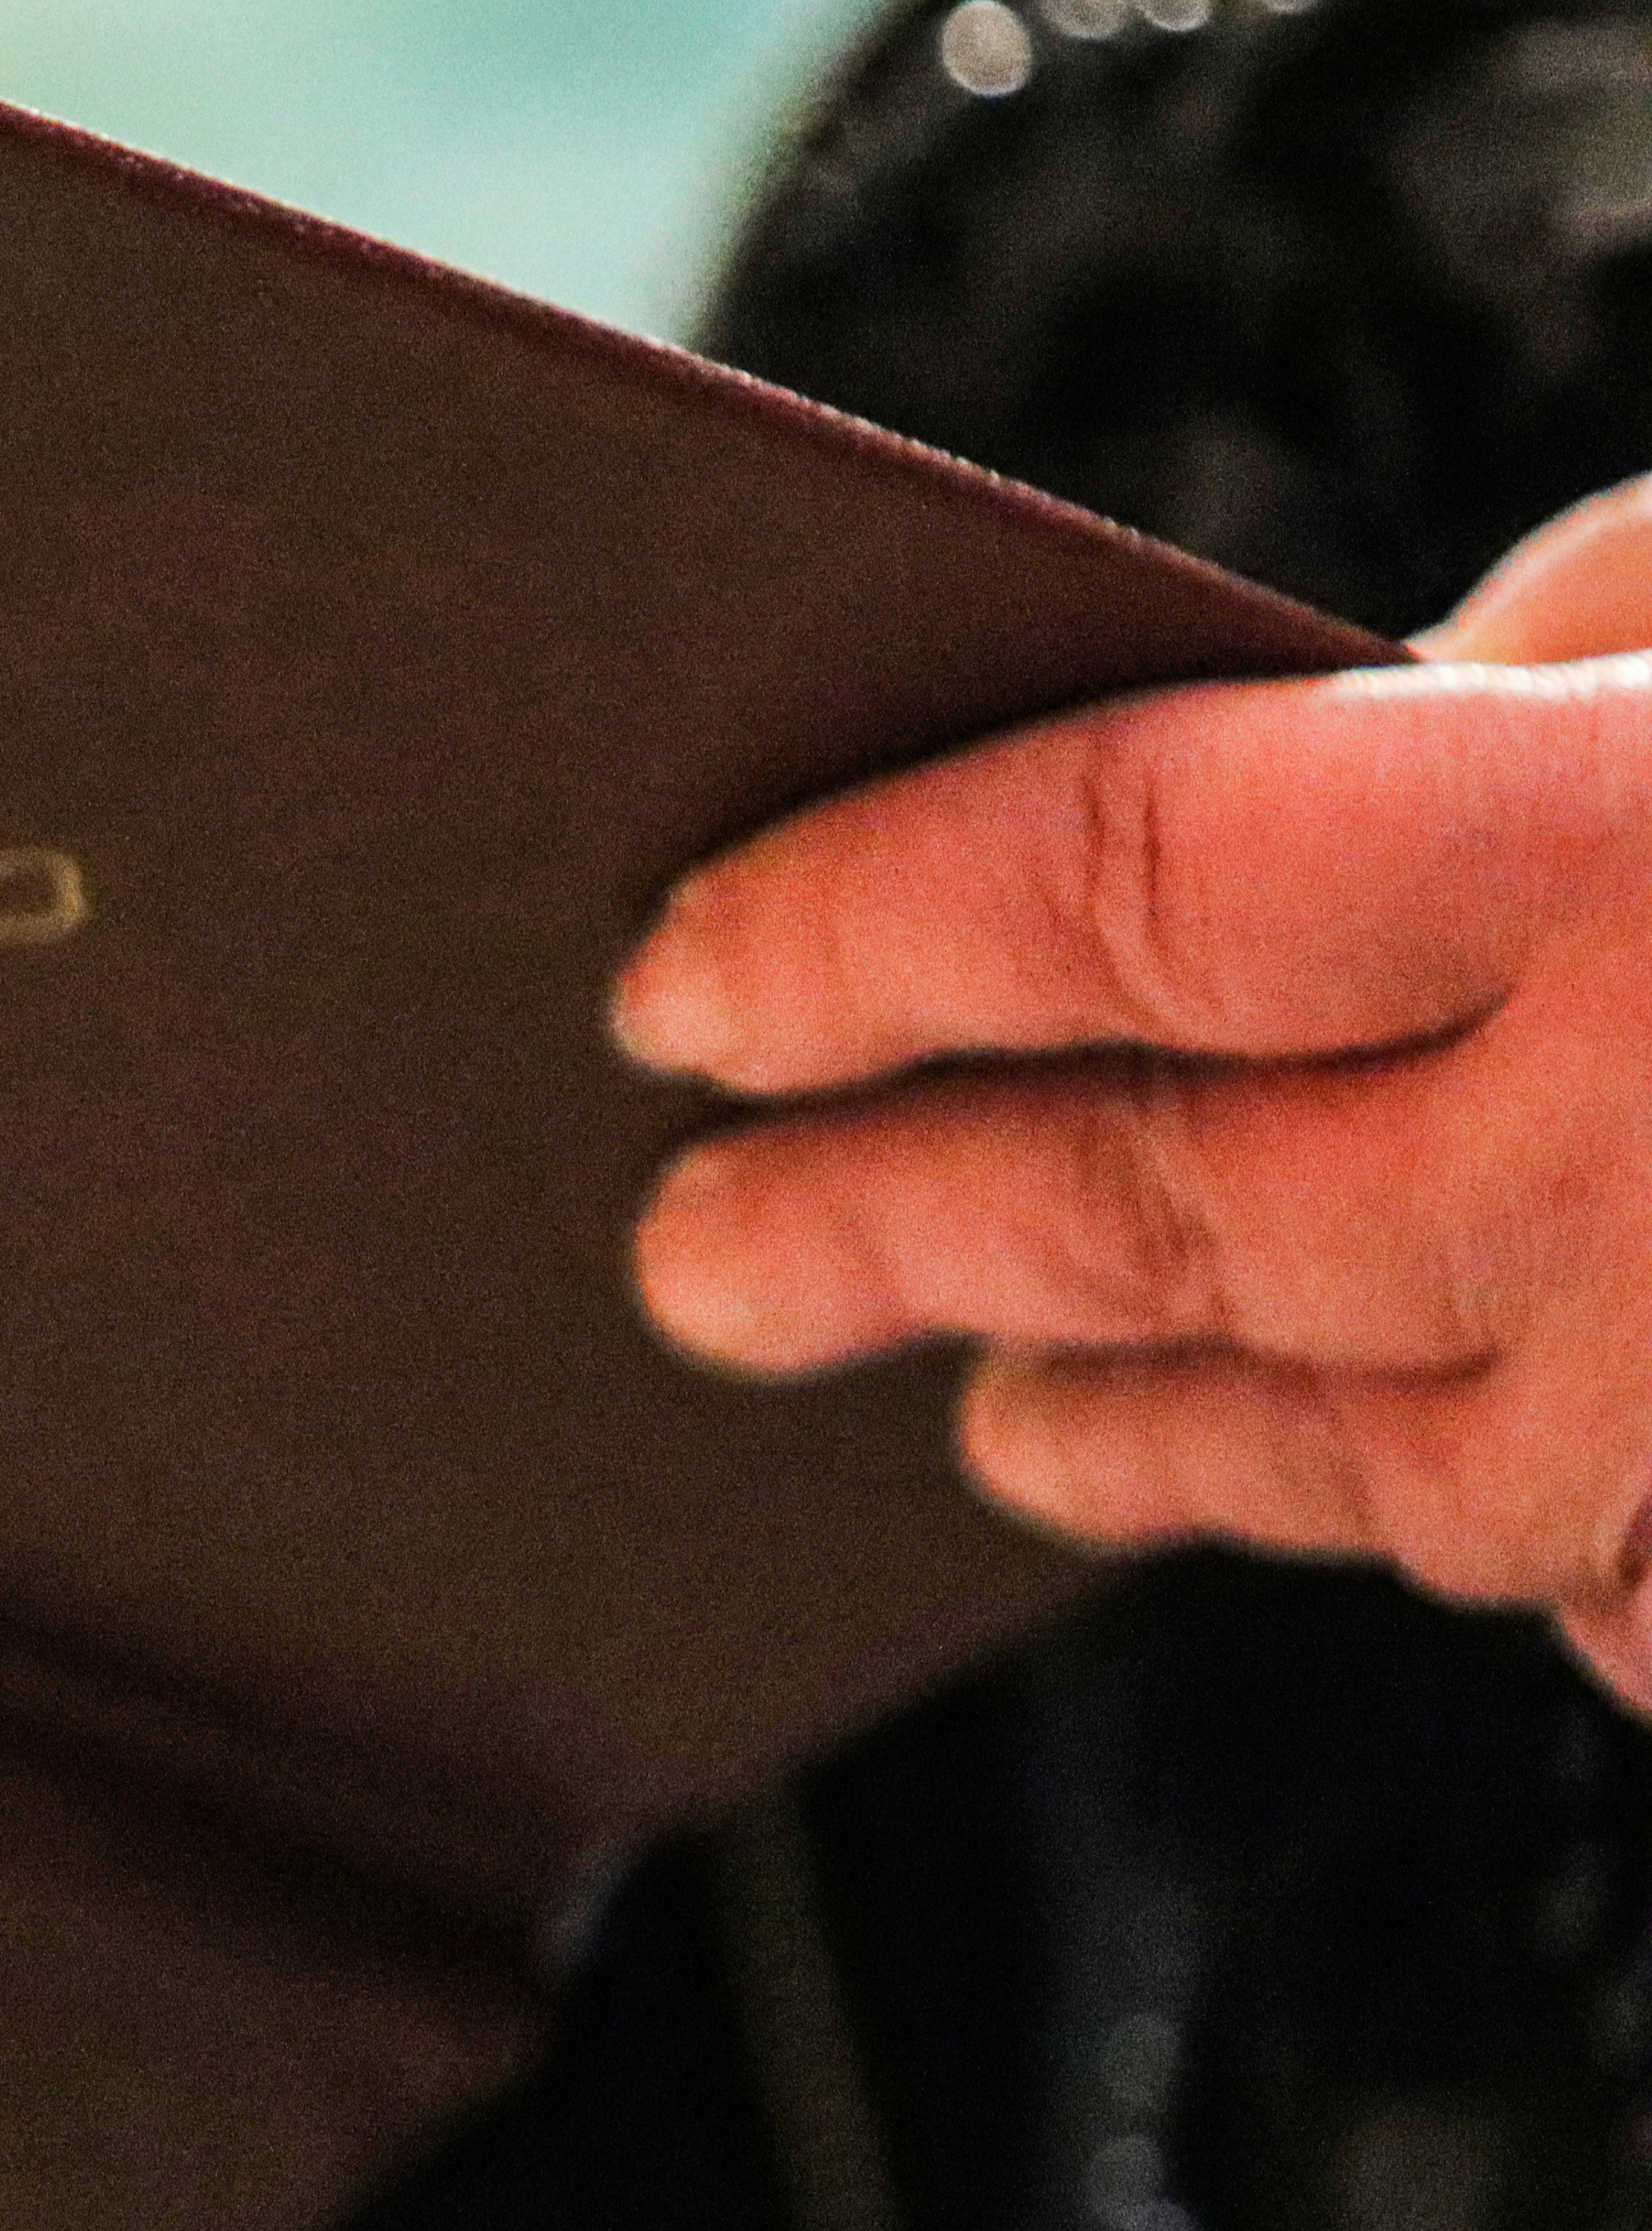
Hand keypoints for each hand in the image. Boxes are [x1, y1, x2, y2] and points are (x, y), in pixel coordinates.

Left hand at [618, 474, 1651, 1704]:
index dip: (859, 933)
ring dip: (1139, 1418)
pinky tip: (1393, 1493)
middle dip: (877, 1229)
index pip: (1118, 880)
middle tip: (692, 1256)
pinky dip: (1480, 1526)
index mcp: (1643, 848)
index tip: (676, 990)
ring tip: (995, 1408)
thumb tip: (1356, 696)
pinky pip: (1596, 1581)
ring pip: (1361, 1447)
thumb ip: (1583, 648)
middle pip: (1155, 1201)